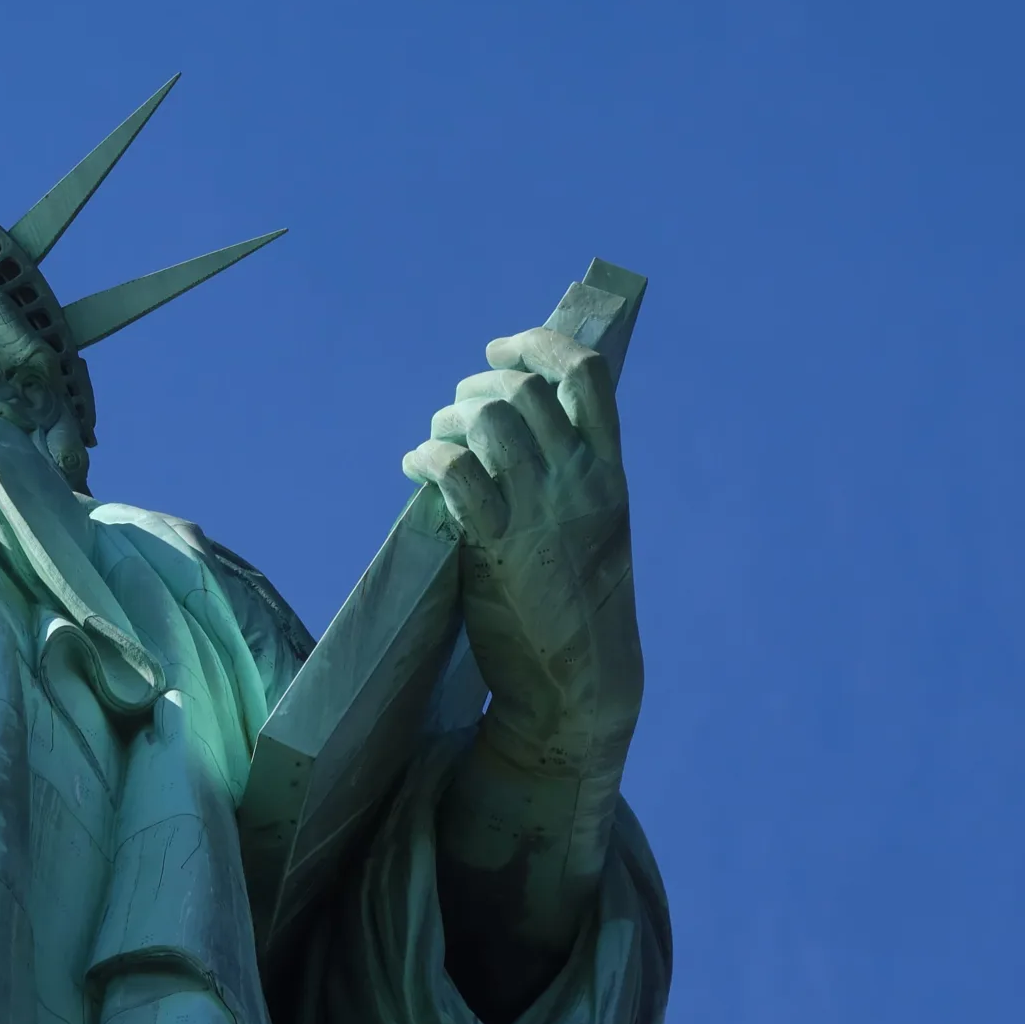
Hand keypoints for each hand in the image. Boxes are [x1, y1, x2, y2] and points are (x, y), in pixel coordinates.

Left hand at [403, 327, 641, 778]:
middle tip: (454, 414)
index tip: (501, 348)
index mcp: (610, 471)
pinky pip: (455, 471)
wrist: (579, 679)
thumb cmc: (579, 605)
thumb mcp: (595, 528)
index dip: (538, 344)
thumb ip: (569, 478)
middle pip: (520, 389)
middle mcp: (580, 480)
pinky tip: (414, 468)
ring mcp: (540, 510)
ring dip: (447, 420)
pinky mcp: (497, 543)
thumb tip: (514, 432)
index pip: (586, 374)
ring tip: (434, 443)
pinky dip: (426, 456)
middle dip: (474, 387)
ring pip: (487, 419)